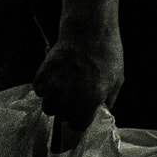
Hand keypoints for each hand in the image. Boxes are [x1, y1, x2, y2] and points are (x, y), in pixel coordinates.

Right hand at [33, 29, 122, 143]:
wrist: (89, 31)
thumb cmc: (107, 54)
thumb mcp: (117, 79)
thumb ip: (109, 100)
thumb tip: (102, 112)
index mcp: (90, 101)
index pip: (78, 125)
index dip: (80, 120)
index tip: (81, 114)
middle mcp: (70, 98)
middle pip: (62, 117)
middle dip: (68, 111)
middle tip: (73, 98)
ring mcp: (54, 87)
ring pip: (48, 107)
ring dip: (55, 102)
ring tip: (63, 90)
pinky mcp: (42, 75)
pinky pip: (39, 91)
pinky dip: (45, 88)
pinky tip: (55, 78)